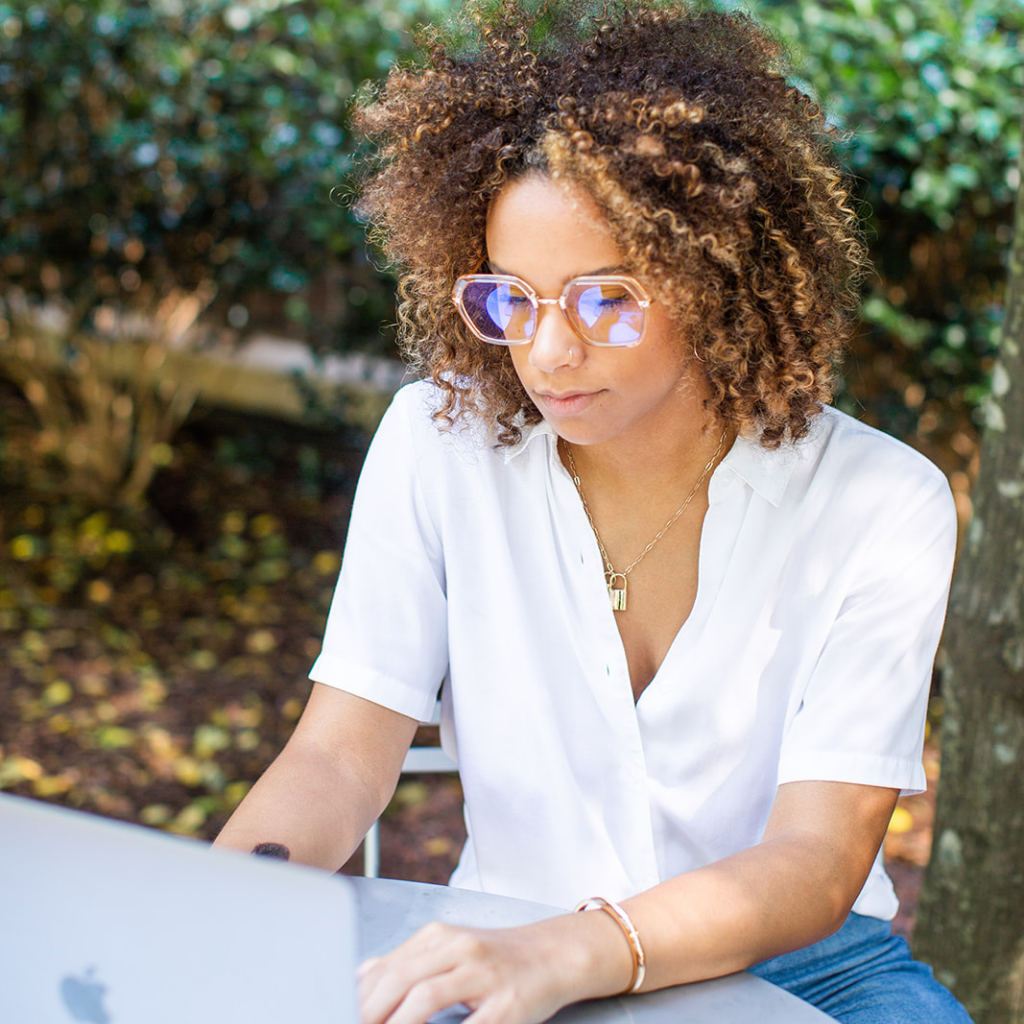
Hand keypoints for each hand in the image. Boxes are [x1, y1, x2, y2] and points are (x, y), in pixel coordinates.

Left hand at [358, 914, 630, 1023]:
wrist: (555, 955)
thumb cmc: (497, 957)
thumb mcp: (451, 949)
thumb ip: (407, 961)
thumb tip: (359, 976)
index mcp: (440, 936)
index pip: (386, 968)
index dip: (357, 999)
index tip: (335, 1013)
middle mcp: (459, 948)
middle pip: (400, 981)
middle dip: (369, 1013)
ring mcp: (484, 975)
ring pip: (426, 999)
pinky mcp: (507, 1004)